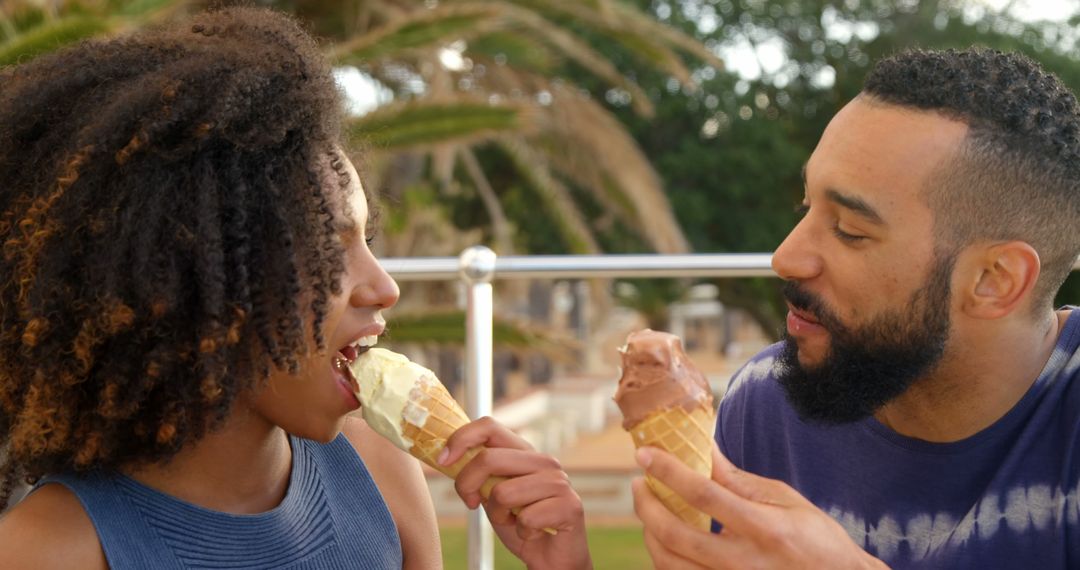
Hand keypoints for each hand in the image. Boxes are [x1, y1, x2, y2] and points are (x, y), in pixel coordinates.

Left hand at [441, 416, 591, 569]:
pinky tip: (533, 533)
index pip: (489, 426)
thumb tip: (446, 456)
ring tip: (513, 520)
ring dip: (499, 516)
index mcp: (524, 452)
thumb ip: (479, 474)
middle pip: (489, 458)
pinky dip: (522, 532)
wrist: (553, 556)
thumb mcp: (492, 494)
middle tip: (472, 503)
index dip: (461, 439)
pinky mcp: (570, 506)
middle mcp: (544, 461)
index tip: (443, 461)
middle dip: (467, 484)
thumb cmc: (520, 522)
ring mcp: (559, 482)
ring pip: (503, 493)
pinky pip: (526, 519)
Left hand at [632, 443, 887, 569]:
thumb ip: (740, 481)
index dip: (667, 470)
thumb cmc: (818, 542)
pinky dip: (665, 560)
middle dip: (646, 505)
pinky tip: (664, 541)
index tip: (644, 454)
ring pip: (669, 564)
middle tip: (638, 484)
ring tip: (648, 511)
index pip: (702, 493)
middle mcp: (743, 563)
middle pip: (674, 534)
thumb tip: (704, 450)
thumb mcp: (786, 502)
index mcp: (762, 529)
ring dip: (649, 534)